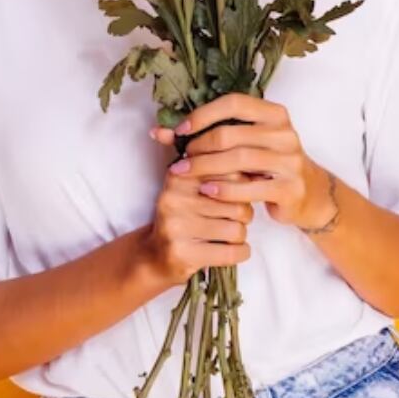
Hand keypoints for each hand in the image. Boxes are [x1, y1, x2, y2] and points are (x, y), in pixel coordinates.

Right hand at [138, 131, 253, 285]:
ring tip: (228, 234)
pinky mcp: (183, 254)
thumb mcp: (191, 184)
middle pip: (237, 202)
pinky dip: (241, 252)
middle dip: (243, 213)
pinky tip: (235, 249)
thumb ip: (213, 161)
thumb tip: (242, 141)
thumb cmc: (185, 215)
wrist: (155, 256)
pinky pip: (232, 252)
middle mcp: (174, 198)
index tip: (237, 192)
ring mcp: (176, 227)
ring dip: (240, 234)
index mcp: (178, 175)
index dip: (242, 185)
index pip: (231, 172)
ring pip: (237, 228)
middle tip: (232, 218)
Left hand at [150, 93, 336, 230]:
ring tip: (184, 174)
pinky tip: (206, 191)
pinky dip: (224, 189)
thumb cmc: (268, 164)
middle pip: (232, 133)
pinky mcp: (289, 188)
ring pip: (239, 159)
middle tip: (179, 159)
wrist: (308, 194)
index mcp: (275, 114)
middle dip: (199, 146)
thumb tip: (158, 131)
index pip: (234, 103)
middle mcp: (285, 133)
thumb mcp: (246, 145)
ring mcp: (290, 161)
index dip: (204, 114)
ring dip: (205, 167)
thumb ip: (209, 135)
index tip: (180, 130)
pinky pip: (250, 188)